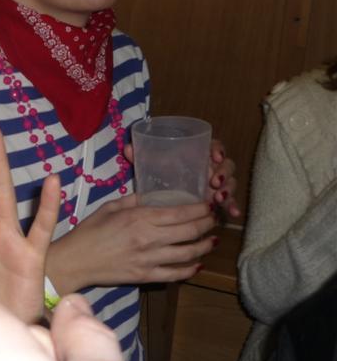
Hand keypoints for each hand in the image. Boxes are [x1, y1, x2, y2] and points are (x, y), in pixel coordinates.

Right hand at [47, 195, 216, 292]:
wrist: (75, 261)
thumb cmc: (89, 231)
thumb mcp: (109, 207)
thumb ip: (133, 200)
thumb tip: (152, 195)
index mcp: (139, 218)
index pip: (180, 213)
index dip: (200, 209)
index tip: (208, 204)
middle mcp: (149, 238)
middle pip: (189, 231)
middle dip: (208, 224)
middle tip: (215, 218)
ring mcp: (149, 259)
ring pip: (188, 253)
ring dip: (205, 245)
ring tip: (213, 239)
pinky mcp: (146, 276)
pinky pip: (176, 273)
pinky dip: (191, 268)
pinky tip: (198, 263)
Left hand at [124, 139, 238, 217]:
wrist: (161, 190)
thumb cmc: (159, 172)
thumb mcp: (150, 163)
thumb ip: (141, 155)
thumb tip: (128, 149)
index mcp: (198, 153)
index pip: (214, 145)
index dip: (218, 149)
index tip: (214, 157)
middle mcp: (211, 167)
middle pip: (227, 165)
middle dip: (224, 173)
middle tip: (214, 182)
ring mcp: (217, 184)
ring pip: (230, 183)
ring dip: (228, 190)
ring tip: (219, 199)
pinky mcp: (217, 199)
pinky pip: (229, 202)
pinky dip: (232, 207)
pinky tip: (232, 214)